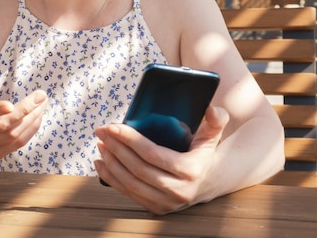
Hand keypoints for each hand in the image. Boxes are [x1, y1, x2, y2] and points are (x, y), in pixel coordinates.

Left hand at [94, 106, 228, 214]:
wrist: (208, 182)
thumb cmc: (203, 152)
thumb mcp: (213, 135)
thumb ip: (216, 120)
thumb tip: (211, 108)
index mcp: (191, 170)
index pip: (153, 154)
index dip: (130, 139)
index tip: (112, 126)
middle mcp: (178, 191)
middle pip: (138, 169)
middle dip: (116, 148)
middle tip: (101, 131)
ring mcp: (167, 203)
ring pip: (131, 183)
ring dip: (111, 163)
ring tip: (101, 144)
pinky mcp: (156, 209)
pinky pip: (128, 194)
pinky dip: (111, 179)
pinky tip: (100, 164)